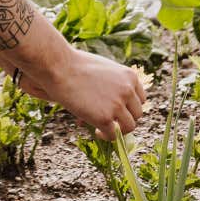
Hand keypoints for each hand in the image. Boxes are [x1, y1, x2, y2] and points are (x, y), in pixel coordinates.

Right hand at [23, 47, 147, 140]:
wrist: (59, 67)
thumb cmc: (75, 65)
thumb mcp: (102, 69)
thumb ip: (112, 83)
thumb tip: (110, 101)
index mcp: (130, 76)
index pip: (140, 99)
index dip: (129, 107)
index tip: (119, 110)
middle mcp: (128, 91)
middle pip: (137, 114)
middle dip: (124, 118)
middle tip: (110, 120)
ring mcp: (117, 105)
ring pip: (129, 126)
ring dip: (118, 129)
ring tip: (104, 128)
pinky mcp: (104, 118)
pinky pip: (113, 135)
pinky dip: (106, 136)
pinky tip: (96, 132)